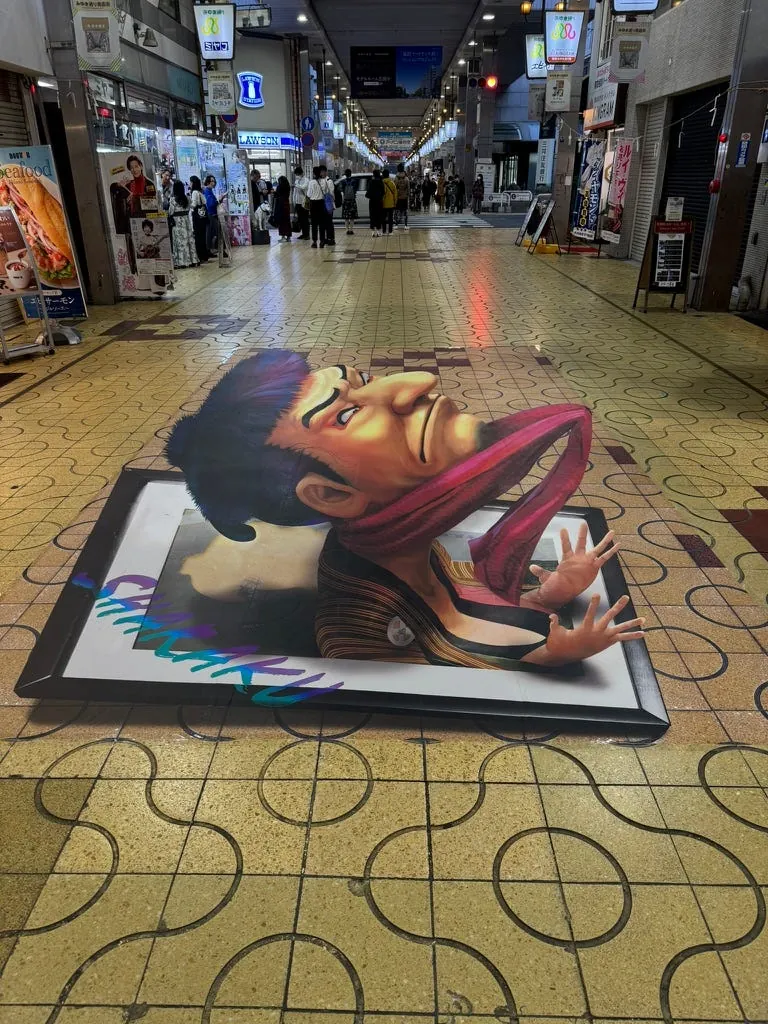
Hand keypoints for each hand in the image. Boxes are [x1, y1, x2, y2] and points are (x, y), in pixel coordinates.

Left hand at [527, 523, 619, 610]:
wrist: (566, 592)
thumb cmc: (557, 584)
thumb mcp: (548, 578)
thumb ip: (541, 572)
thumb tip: (531, 567)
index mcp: (567, 558)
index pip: (566, 546)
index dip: (565, 538)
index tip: (563, 529)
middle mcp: (578, 557)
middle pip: (581, 543)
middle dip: (582, 533)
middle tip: (583, 523)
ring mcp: (587, 561)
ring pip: (597, 548)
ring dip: (604, 540)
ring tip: (611, 532)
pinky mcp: (594, 567)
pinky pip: (604, 558)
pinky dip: (611, 552)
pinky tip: (617, 545)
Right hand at [530, 594, 644, 666]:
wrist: (567, 655)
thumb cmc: (560, 642)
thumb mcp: (555, 631)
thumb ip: (554, 622)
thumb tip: (552, 616)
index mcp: (585, 629)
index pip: (590, 614)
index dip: (593, 604)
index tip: (597, 594)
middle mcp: (597, 633)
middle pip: (609, 617)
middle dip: (618, 606)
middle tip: (625, 597)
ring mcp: (604, 638)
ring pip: (620, 629)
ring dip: (632, 623)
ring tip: (643, 619)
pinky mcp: (607, 643)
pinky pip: (622, 639)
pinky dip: (632, 636)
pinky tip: (642, 633)